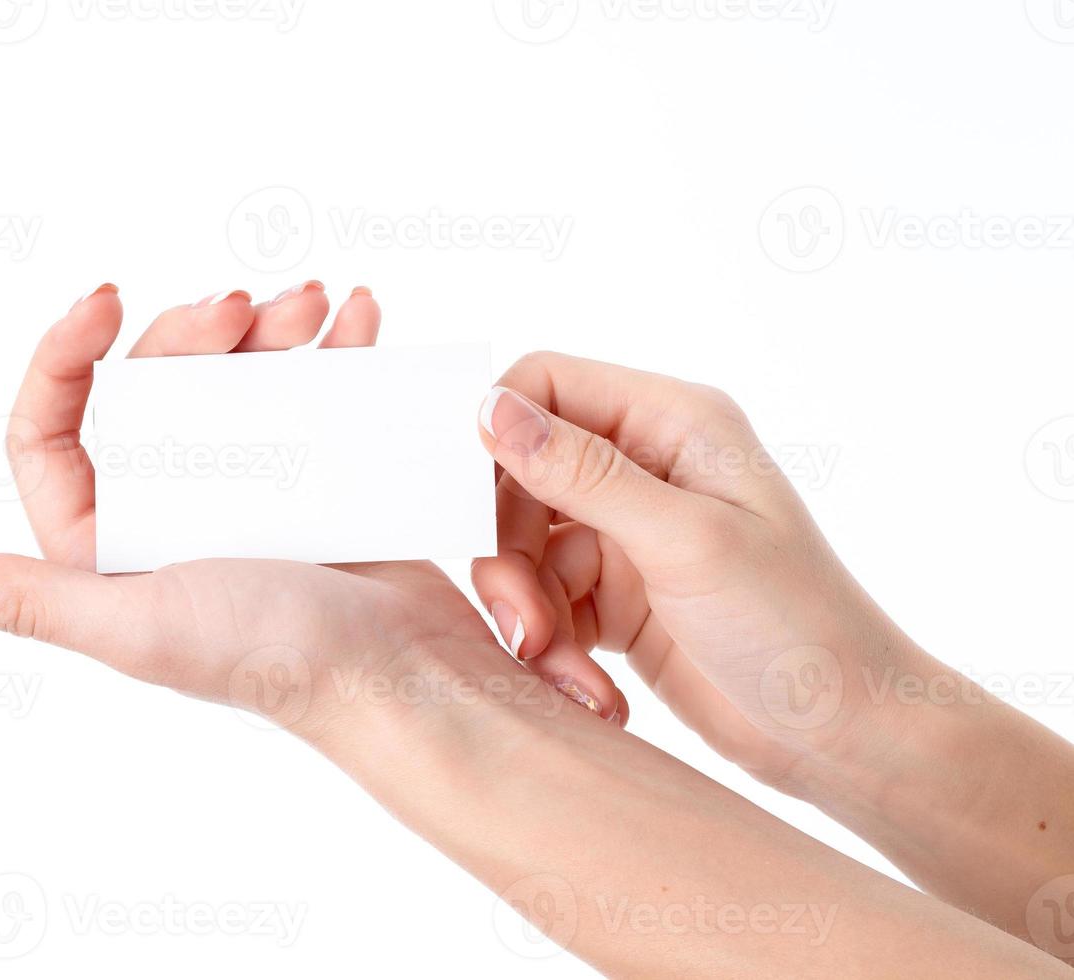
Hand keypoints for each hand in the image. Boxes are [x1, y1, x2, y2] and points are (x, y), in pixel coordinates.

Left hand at [0, 282, 561, 735]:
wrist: (400, 672)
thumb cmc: (270, 657)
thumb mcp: (134, 623)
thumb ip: (28, 599)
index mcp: (108, 541)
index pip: (52, 429)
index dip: (63, 356)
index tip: (106, 299)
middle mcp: (170, 510)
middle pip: (152, 385)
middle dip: (190, 331)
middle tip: (241, 307)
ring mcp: (248, 489)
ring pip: (233, 377)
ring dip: (268, 325)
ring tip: (311, 302)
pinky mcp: (319, 478)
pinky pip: (313, 390)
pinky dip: (333, 347)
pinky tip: (358, 317)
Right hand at [471, 352, 914, 786]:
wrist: (845, 736)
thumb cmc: (796, 625)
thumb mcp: (685, 542)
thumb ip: (583, 473)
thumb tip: (492, 408)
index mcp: (673, 423)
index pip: (547, 385)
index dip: (498, 435)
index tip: (473, 510)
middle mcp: (645, 466)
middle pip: (520, 473)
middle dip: (507, 549)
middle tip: (521, 621)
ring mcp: (628, 533)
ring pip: (524, 547)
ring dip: (527, 609)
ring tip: (559, 666)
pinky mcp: (616, 597)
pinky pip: (545, 602)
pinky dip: (551, 645)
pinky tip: (587, 687)